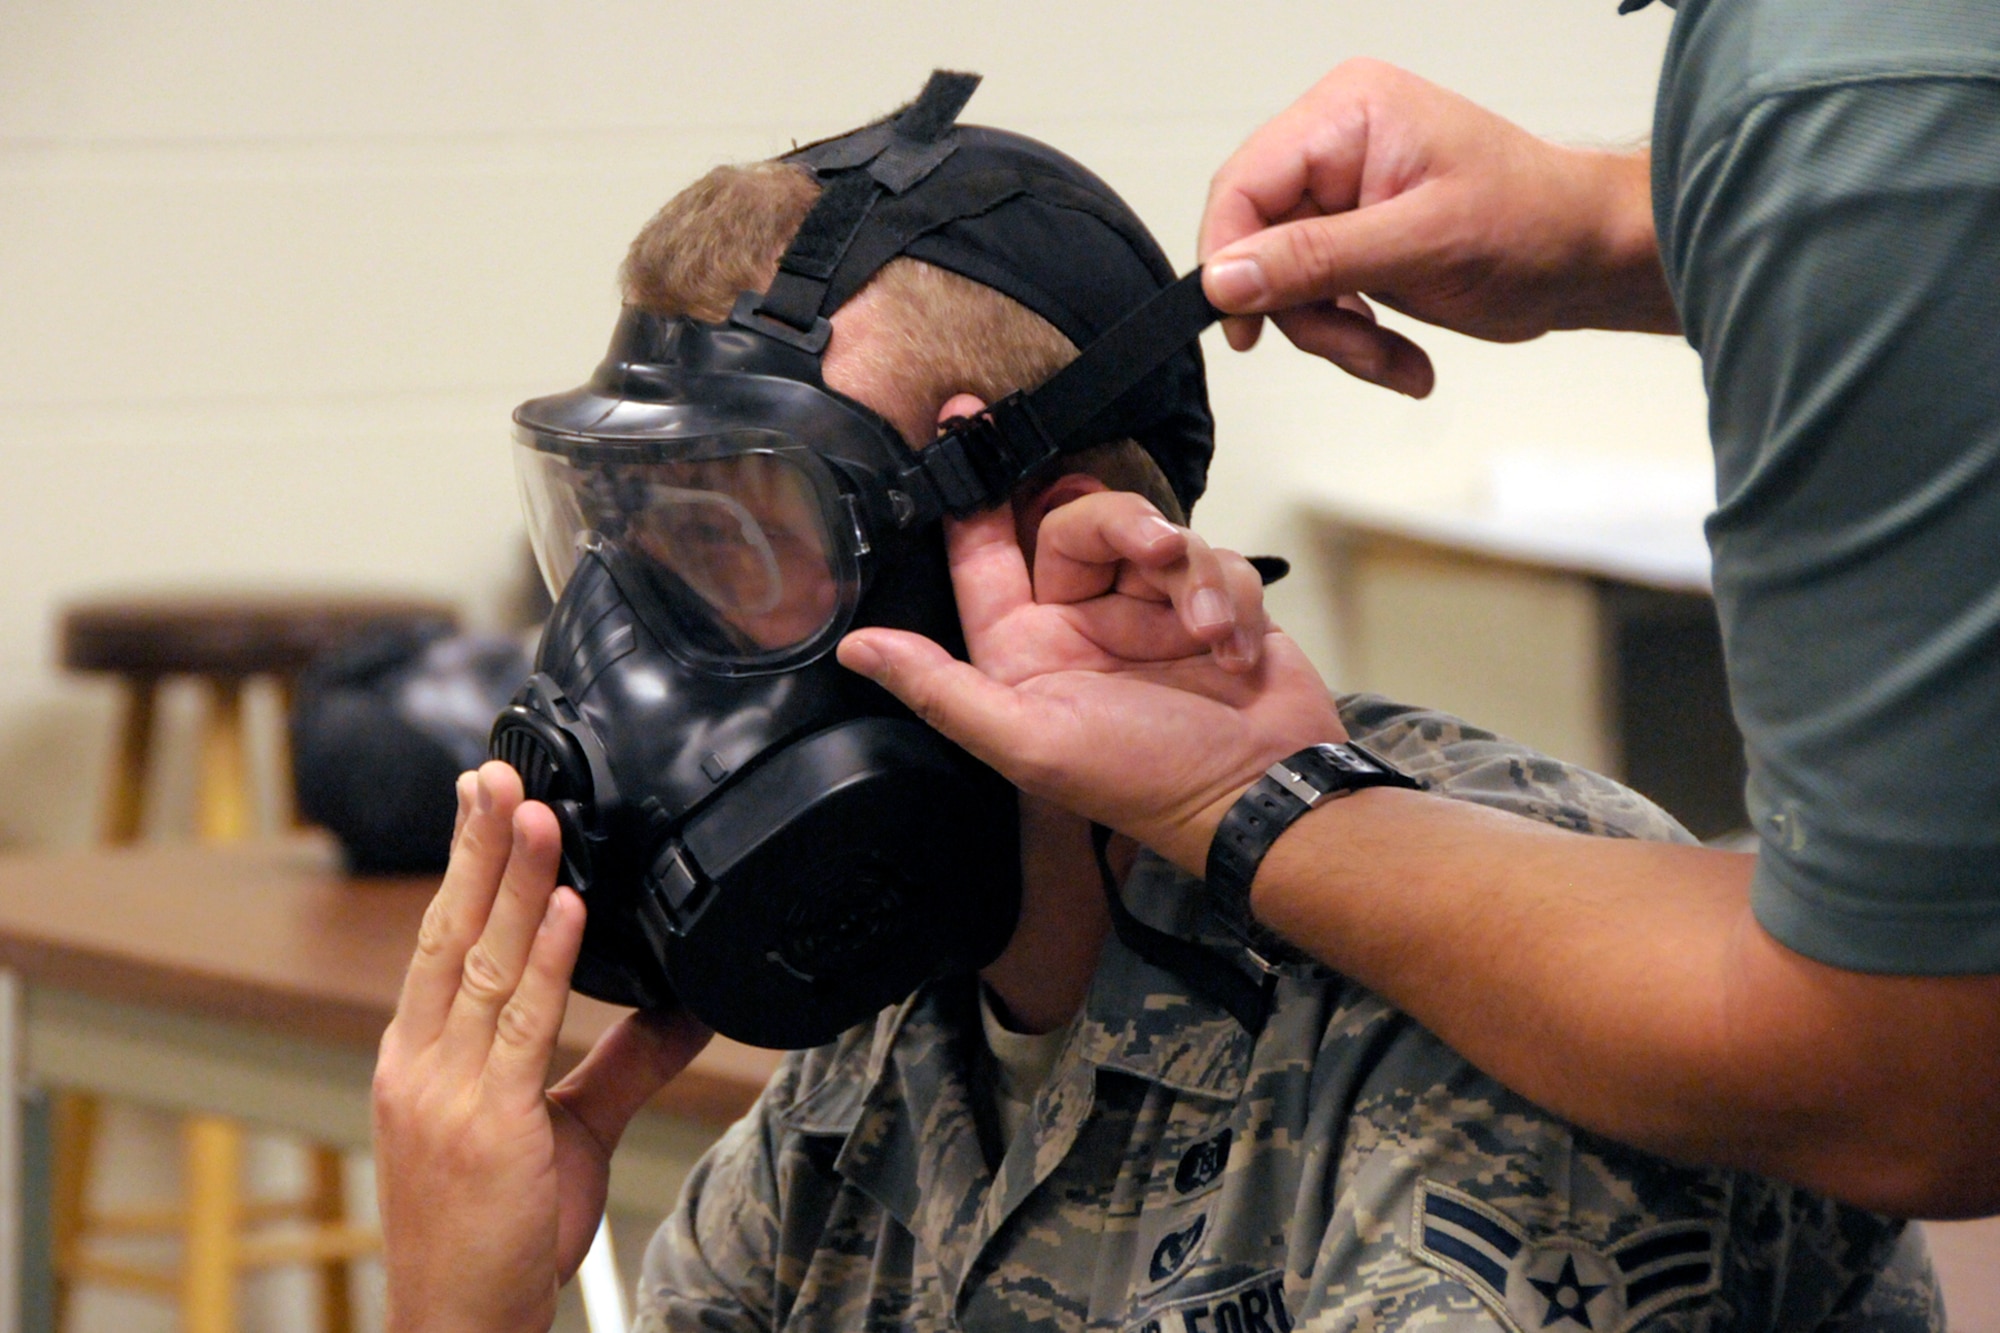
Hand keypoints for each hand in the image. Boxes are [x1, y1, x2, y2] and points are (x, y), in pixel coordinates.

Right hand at [373, 761, 710, 1332]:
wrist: (460, 1323)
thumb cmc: (495, 1233)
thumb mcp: (564, 1128)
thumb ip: (623, 1059)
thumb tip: (685, 1004)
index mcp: (419, 1056)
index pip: (439, 938)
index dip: (462, 866)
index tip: (479, 796)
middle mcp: (421, 1063)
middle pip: (451, 931)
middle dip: (476, 846)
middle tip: (496, 770)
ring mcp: (446, 1092)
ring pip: (484, 964)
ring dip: (517, 882)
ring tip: (538, 813)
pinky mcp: (488, 1125)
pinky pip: (524, 1027)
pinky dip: (550, 962)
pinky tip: (571, 910)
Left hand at [839, 502, 1344, 870]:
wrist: (1264, 795)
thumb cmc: (1145, 780)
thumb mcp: (1030, 740)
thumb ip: (941, 690)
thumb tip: (851, 649)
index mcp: (1026, 645)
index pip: (984, 550)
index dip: (973, 487)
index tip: (960, 413)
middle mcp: (1082, 618)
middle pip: (1082, 520)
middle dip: (1127, 529)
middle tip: (1160, 554)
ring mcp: (1150, 610)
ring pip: (1158, 534)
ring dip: (1193, 579)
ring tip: (1208, 635)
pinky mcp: (1212, 606)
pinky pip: (1215, 561)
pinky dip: (1231, 599)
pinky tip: (1236, 651)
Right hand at [1198, 58, 1674, 394]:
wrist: (1588, 258)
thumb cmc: (1537, 221)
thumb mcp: (1420, 241)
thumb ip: (1315, 259)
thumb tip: (1227, 276)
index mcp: (1346, 115)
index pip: (1244, 184)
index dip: (1230, 258)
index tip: (1240, 320)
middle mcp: (1335, 150)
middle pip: (1257, 244)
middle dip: (1303, 310)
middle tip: (1353, 344)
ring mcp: (1342, 201)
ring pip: (1282, 287)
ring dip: (1334, 337)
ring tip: (1392, 358)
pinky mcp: (1353, 246)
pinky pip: (1315, 304)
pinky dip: (1352, 341)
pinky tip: (1400, 355)